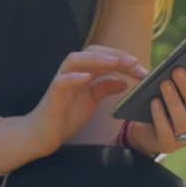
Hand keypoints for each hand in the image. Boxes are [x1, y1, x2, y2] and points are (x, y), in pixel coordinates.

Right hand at [25, 46, 147, 156]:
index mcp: (83, 73)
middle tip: (135, 63)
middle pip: (92, 52)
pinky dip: (73, 77)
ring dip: (95, 59)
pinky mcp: (52, 95)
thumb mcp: (91, 101)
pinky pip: (61, 81)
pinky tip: (86, 77)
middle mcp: (72, 73)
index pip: (104, 57)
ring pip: (75, 60)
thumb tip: (124, 81)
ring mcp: (61, 81)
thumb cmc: (66, 115)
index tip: (142, 69)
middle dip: (114, 55)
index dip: (123, 59)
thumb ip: (105, 88)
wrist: (43, 134)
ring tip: (114, 62)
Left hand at [127, 59, 185, 156]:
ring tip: (164, 83)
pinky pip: (165, 130)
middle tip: (177, 70)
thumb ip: (182, 79)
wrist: (148, 130)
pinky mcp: (169, 145)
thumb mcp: (176, 90)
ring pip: (183, 120)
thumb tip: (181, 62)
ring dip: (174, 101)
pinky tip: (154, 102)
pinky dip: (160, 115)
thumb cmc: (166, 103)